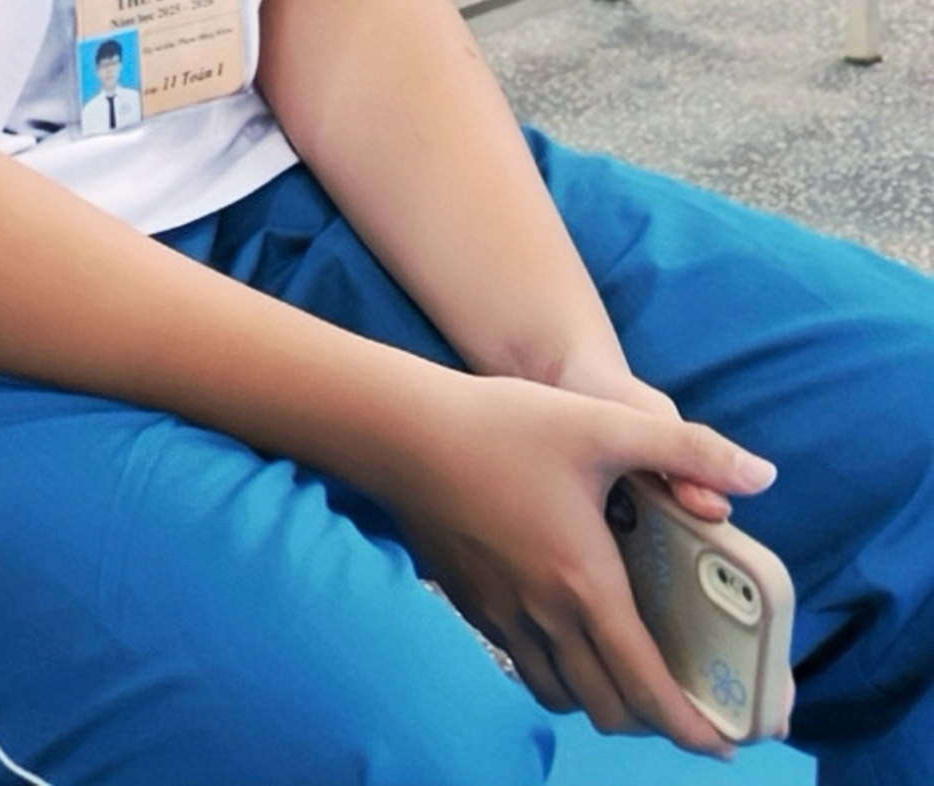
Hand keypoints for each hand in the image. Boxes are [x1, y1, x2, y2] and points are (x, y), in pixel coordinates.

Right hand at [379, 370, 775, 756]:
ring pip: (561, 696)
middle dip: (653, 721)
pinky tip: (565, 633)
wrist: (402, 434)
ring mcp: (503, 617)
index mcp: (586, 585)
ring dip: (602, 700)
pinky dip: (556, 672)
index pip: (646, 687)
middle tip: (684, 705)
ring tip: (628, 675)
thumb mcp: (604, 422)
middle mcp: (545, 617)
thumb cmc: (504, 425)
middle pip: (608, 709)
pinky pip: (524, 666)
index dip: (691, 728)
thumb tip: (762, 475)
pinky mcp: (473, 605)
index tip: (725, 743)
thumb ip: (687, 448)